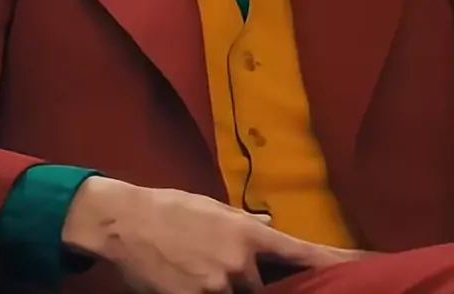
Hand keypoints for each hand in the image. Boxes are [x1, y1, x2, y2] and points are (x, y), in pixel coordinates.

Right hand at [62, 177, 368, 292]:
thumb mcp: (215, 211)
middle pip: (272, 291)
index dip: (339, 263)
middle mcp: (242, 262)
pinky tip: (191, 282)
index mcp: (250, 233)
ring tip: (203, 270)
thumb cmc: (172, 210)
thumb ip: (244, 226)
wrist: (128, 221)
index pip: (305, 254)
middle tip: (228, 266)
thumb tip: (267, 227)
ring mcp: (219, 287)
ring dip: (231, 291)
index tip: (368, 265)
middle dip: (262, 287)